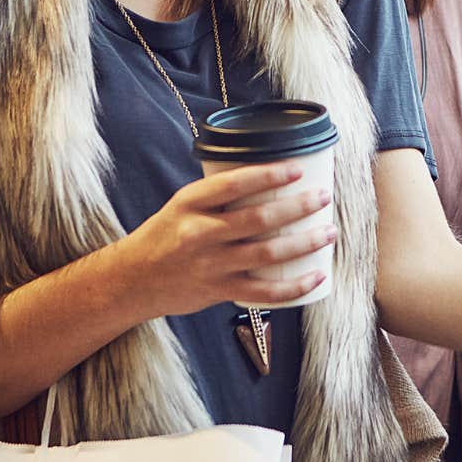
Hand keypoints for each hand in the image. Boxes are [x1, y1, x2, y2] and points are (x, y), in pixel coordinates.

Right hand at [113, 163, 335, 317]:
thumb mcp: (184, 205)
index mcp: (190, 203)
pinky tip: (315, 277)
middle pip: (258, 219)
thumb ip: (220, 195)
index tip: (298, 169)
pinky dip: (293, 286)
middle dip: (298, 207)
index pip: (233, 184)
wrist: (132, 280)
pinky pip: (263, 292)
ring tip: (329, 231)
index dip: (268, 175)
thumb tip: (272, 178)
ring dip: (304, 243)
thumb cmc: (168, 235)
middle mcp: (199, 233)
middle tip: (324, 197)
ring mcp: (209, 264)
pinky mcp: (218, 291)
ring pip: (266, 254)